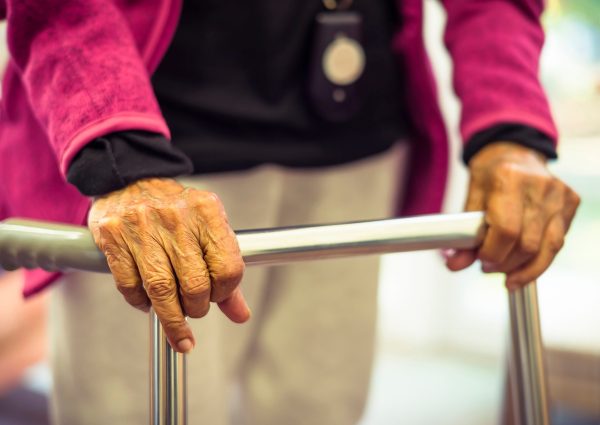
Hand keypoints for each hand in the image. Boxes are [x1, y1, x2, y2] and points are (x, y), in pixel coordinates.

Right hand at [88, 178, 248, 352]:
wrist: (129, 179)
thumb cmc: (174, 210)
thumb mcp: (207, 229)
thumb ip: (225, 271)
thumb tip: (240, 315)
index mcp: (207, 212)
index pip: (228, 268)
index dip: (224, 292)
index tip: (217, 296)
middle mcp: (176, 218)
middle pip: (195, 284)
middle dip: (197, 308)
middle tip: (194, 309)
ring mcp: (142, 226)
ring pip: (161, 290)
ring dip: (172, 318)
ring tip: (177, 327)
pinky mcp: (114, 236)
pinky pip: (130, 286)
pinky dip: (141, 303)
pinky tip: (148, 302)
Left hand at [446, 142, 579, 289]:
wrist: (514, 152)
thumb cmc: (490, 175)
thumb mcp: (471, 199)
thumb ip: (464, 234)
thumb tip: (455, 264)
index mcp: (509, 179)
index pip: (506, 231)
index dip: (492, 253)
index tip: (481, 260)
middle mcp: (539, 186)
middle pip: (526, 244)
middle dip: (505, 264)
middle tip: (488, 266)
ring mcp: (558, 195)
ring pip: (547, 249)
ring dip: (524, 269)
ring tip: (506, 274)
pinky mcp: (570, 203)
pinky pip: (557, 242)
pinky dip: (540, 260)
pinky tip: (524, 266)